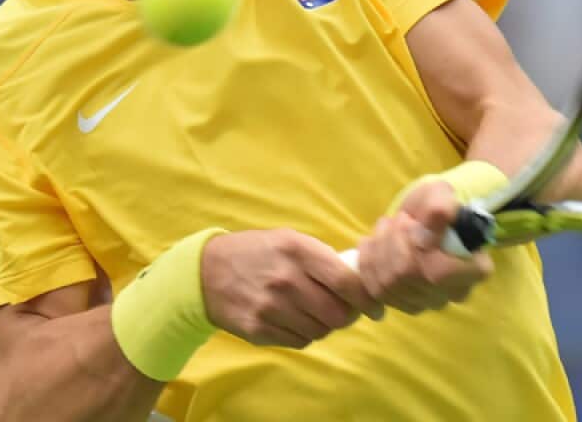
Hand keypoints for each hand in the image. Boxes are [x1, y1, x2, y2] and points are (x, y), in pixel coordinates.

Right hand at [201, 230, 384, 348]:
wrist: (206, 272)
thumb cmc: (258, 253)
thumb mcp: (290, 240)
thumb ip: (323, 258)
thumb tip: (360, 282)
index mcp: (297, 250)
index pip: (346, 281)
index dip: (367, 299)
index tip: (376, 308)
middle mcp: (285, 279)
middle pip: (337, 314)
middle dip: (346, 315)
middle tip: (343, 311)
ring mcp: (271, 307)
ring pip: (320, 331)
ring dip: (325, 325)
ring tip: (314, 312)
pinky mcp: (259, 330)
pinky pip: (300, 341)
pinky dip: (304, 334)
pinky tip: (294, 319)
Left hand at [356, 180, 493, 314]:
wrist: (421, 219)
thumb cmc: (435, 206)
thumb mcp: (441, 194)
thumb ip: (440, 207)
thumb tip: (430, 226)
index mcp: (474, 268)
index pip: (442, 271)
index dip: (420, 244)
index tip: (417, 223)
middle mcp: (453, 293)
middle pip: (410, 273)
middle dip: (396, 238)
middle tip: (401, 219)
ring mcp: (427, 303)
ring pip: (390, 282)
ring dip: (381, 246)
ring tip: (388, 227)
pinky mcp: (402, 305)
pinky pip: (375, 289)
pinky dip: (368, 261)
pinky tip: (373, 243)